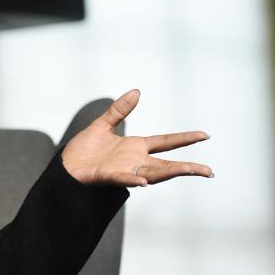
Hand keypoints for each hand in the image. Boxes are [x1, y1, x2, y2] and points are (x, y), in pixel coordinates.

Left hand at [61, 89, 213, 187]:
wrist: (65, 165)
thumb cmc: (84, 149)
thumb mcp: (103, 125)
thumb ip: (119, 110)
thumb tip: (137, 92)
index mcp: (135, 147)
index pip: (166, 141)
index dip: (185, 138)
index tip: (205, 135)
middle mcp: (134, 161)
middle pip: (166, 164)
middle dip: (187, 167)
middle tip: (209, 172)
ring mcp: (123, 170)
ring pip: (152, 174)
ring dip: (169, 172)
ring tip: (189, 170)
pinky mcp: (108, 176)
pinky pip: (123, 179)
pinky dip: (133, 180)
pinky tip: (144, 182)